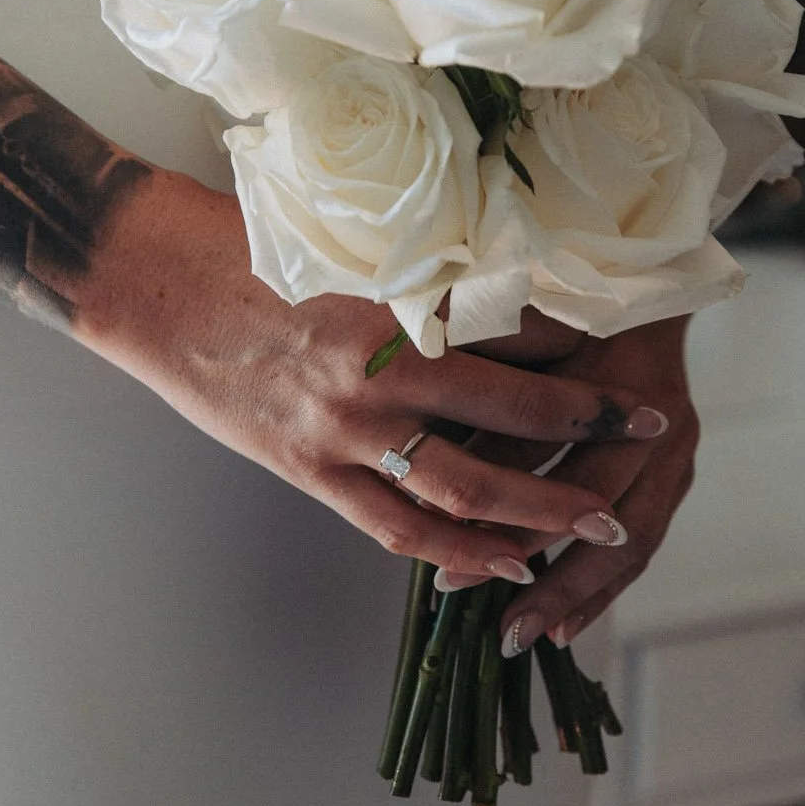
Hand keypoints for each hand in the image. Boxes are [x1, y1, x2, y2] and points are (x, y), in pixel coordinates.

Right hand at [68, 165, 675, 583]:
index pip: (517, 320)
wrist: (151, 283)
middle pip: (513, 410)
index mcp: (395, 299)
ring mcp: (343, 431)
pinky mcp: (310, 471)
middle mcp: (378, 371)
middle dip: (594, 421)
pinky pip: (397, 527)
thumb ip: (423, 274)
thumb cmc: (245, 246)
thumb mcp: (347, 243)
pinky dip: (456, 552)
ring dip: (541, 509)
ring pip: (466, 487)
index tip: (638, 328)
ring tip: (598, 522)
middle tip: (654, 424)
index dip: (586, 331)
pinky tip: (502, 562)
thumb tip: (503, 279)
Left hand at [464, 316, 698, 650]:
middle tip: (489, 614)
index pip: (553, 453)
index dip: (497, 494)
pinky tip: (563, 628)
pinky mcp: (677, 474)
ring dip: (575, 593)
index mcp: (617, 377)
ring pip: (633, 541)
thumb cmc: (561, 314)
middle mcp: (659, 421)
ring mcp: (677, 452)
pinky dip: (602, 590)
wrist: (644, 291)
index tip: (443, 540)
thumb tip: (432, 490)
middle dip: (543, 566)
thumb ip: (487, 403)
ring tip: (521, 635)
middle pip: (602, 507)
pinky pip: (645, 547)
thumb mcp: (519, 344)